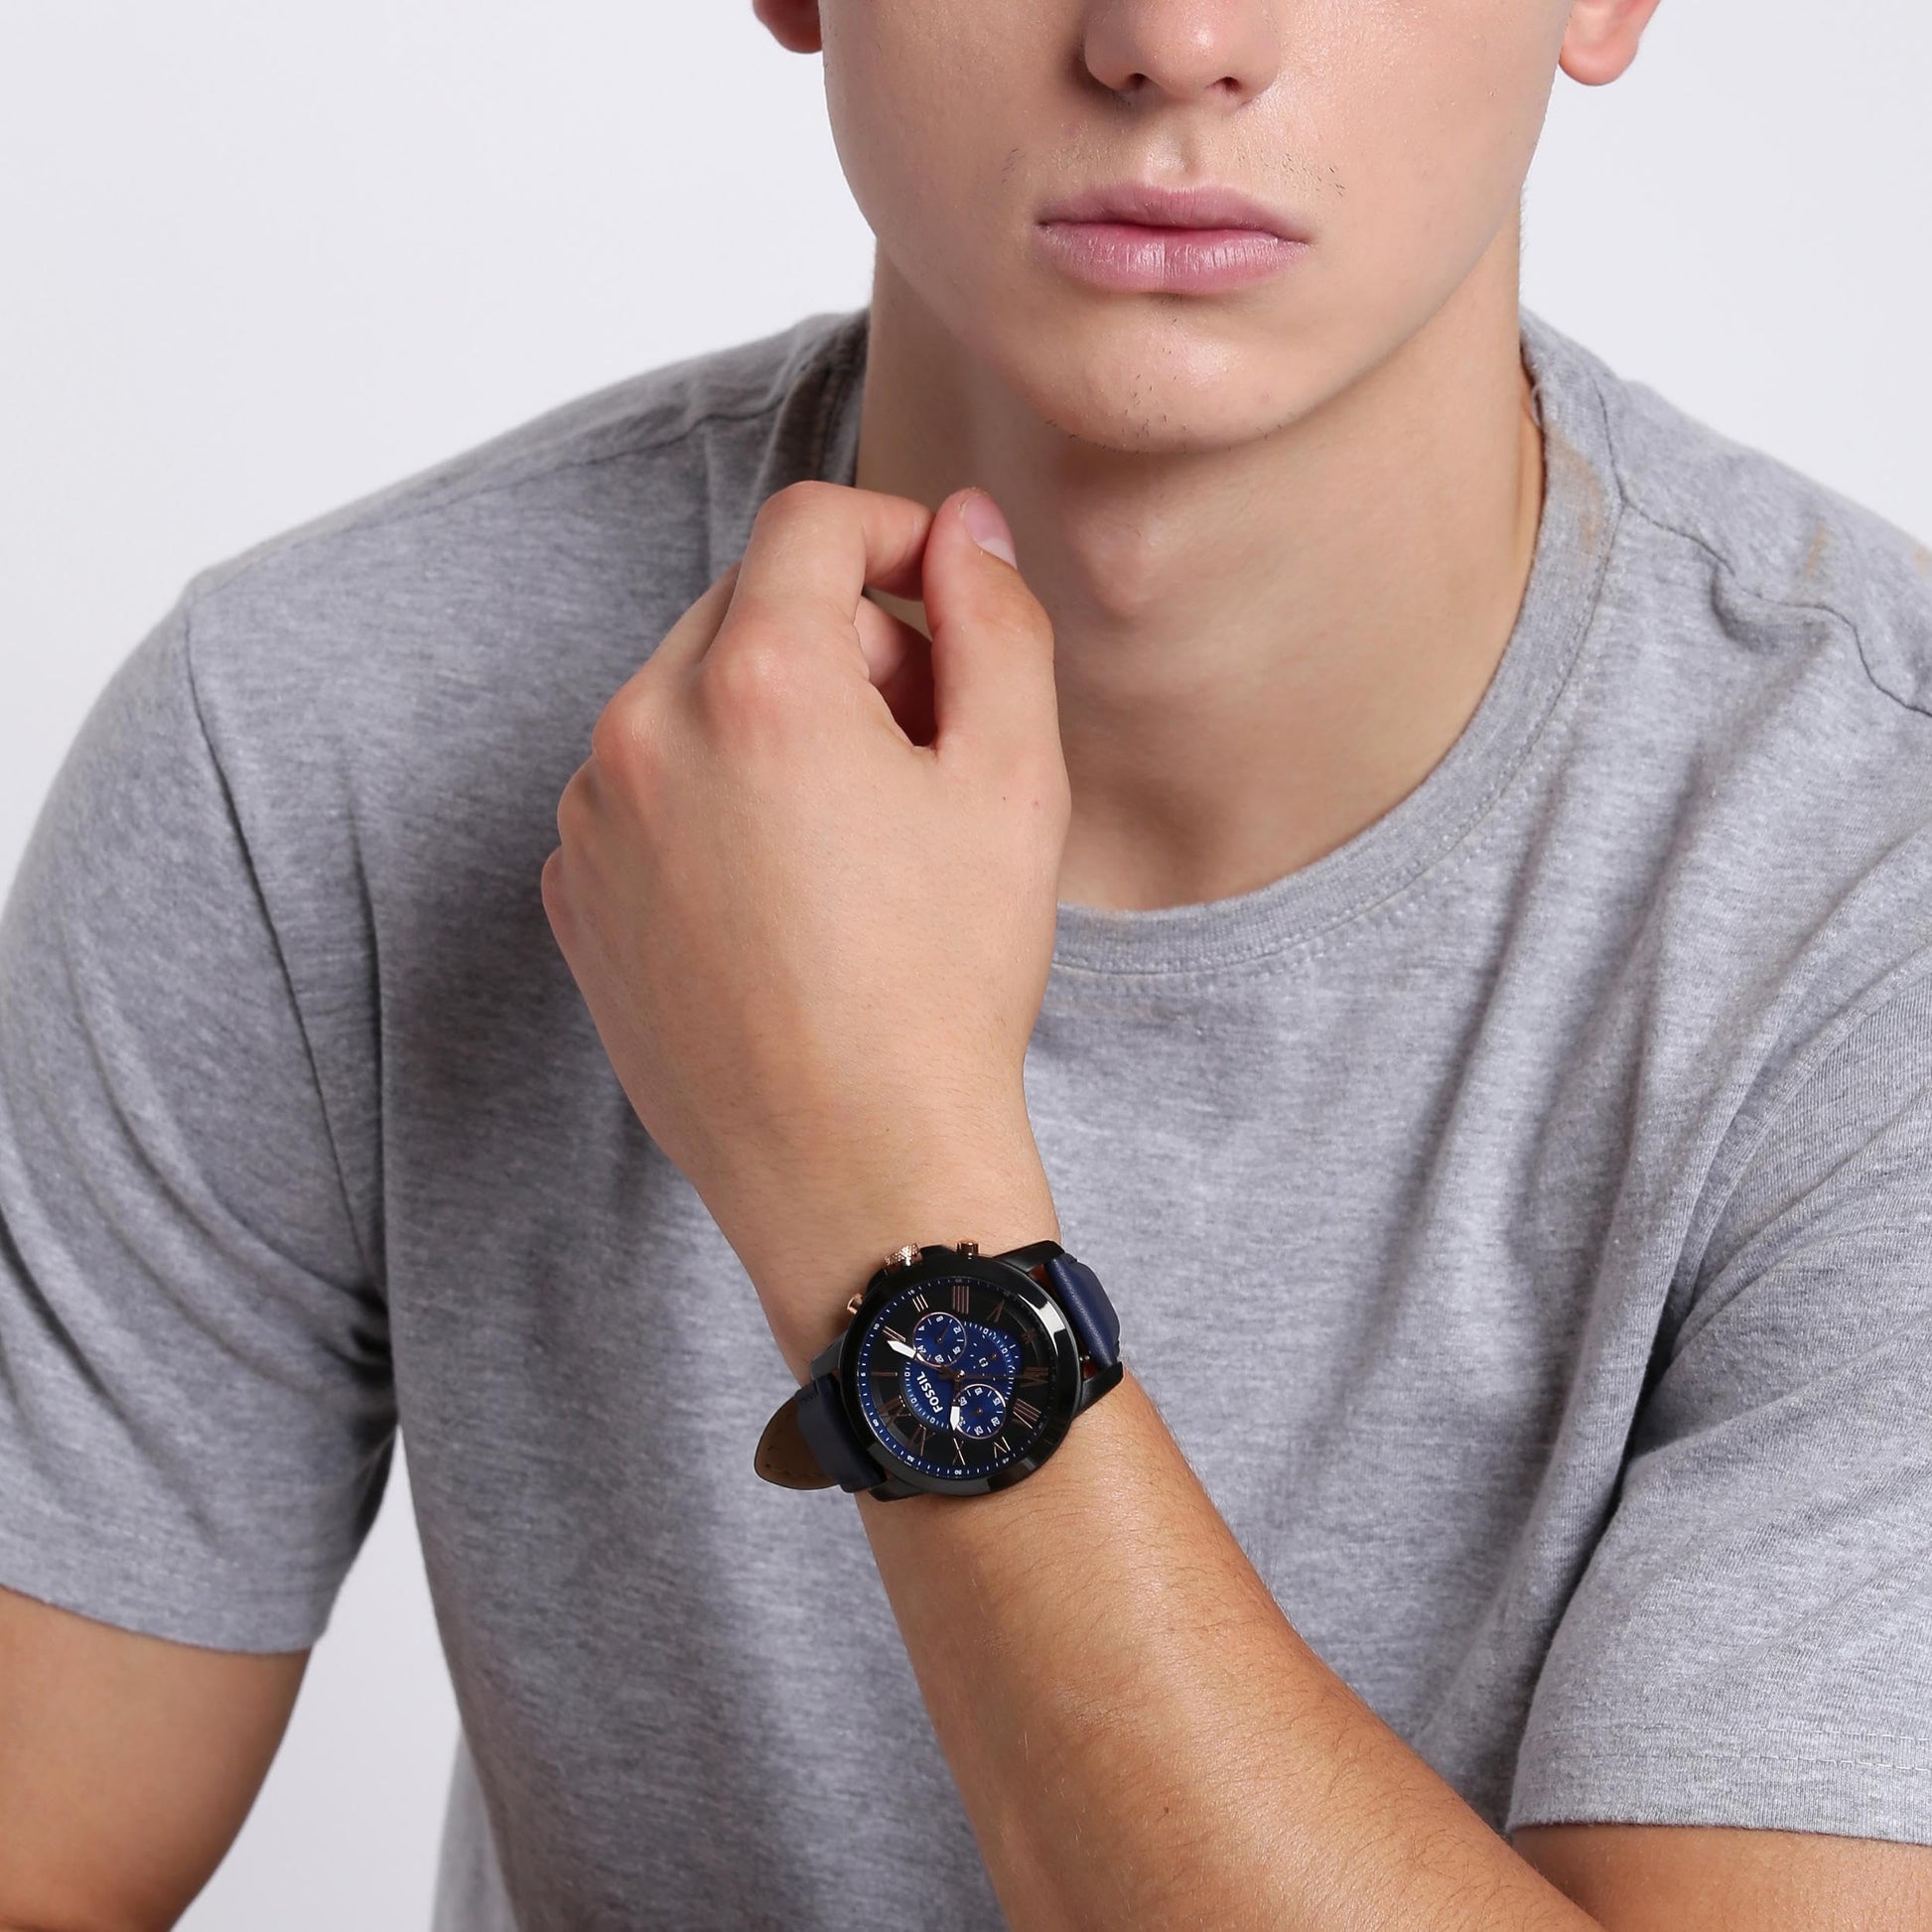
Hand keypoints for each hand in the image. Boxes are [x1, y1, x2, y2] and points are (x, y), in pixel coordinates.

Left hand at [541, 481, 1069, 1378]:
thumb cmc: (943, 987)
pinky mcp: (574, 895)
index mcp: (755, 686)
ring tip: (853, 835)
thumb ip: (994, 622)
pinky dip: (712, 798)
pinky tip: (783, 894)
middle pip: (748, 609)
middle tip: (921, 744)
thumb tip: (963, 528)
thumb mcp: (1014, 785)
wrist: (854, 1173)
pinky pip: (645, 790)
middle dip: (841, 642)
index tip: (940, 595)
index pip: (810, 525)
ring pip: (690, 699)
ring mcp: (592, 821)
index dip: (894, 535)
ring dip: (773, 722)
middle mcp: (642, 732)